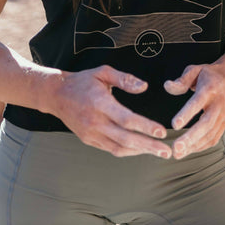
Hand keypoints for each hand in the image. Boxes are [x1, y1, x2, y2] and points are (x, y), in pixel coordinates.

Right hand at [51, 65, 172, 158]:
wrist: (57, 94)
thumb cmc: (83, 81)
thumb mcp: (103, 72)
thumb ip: (125, 79)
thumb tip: (144, 87)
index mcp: (100, 102)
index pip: (126, 119)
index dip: (145, 126)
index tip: (162, 131)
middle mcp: (95, 121)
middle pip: (125, 138)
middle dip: (148, 146)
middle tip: (167, 151)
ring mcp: (91, 133)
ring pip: (119, 148)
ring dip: (140, 152)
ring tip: (158, 152)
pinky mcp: (88, 140)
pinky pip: (111, 149)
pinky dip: (128, 151)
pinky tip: (140, 149)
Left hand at [164, 62, 224, 158]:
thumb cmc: (209, 74)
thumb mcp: (195, 70)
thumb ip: (182, 80)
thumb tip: (167, 86)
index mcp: (210, 88)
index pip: (198, 102)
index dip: (187, 114)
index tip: (174, 125)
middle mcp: (218, 104)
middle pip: (206, 124)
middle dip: (191, 137)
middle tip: (176, 148)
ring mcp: (223, 116)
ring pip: (210, 134)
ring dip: (194, 146)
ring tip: (178, 153)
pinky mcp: (224, 124)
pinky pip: (214, 138)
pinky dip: (201, 146)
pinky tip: (188, 151)